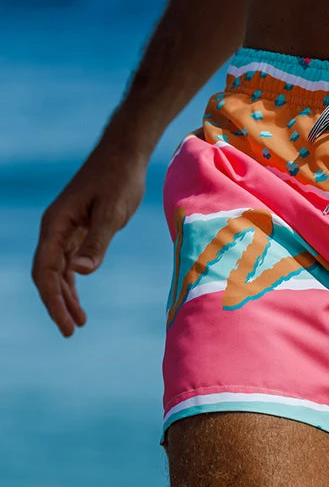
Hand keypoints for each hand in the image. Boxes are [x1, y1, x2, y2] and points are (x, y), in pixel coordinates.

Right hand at [32, 144, 147, 336]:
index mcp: (56, 224)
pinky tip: (80, 297)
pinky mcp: (79, 227)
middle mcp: (55, 228)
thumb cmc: (119, 179)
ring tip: (78, 322)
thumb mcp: (112, 212)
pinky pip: (69, 260)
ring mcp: (65, 227)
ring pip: (58, 269)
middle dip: (57, 303)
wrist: (125, 154)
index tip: (66, 323)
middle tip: (72, 331)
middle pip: (48, 274)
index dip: (52, 299)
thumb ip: (97, 242)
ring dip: (65, 295)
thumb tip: (80, 272)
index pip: (45, 270)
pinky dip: (74, 280)